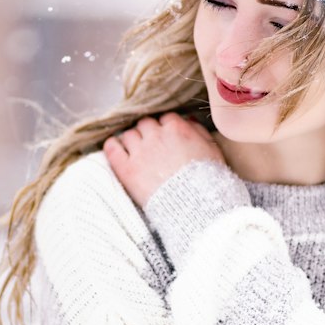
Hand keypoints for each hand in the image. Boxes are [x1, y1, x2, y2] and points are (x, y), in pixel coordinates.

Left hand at [103, 112, 227, 210]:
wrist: (195, 205)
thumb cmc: (208, 180)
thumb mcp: (213, 151)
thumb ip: (199, 132)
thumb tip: (189, 120)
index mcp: (177, 129)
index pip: (166, 119)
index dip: (166, 128)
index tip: (167, 137)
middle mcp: (156, 136)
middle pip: (145, 123)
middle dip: (148, 132)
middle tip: (151, 144)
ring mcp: (140, 152)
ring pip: (128, 134)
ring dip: (132, 139)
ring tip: (136, 150)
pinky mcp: (127, 169)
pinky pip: (112, 148)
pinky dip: (112, 145)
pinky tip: (115, 147)